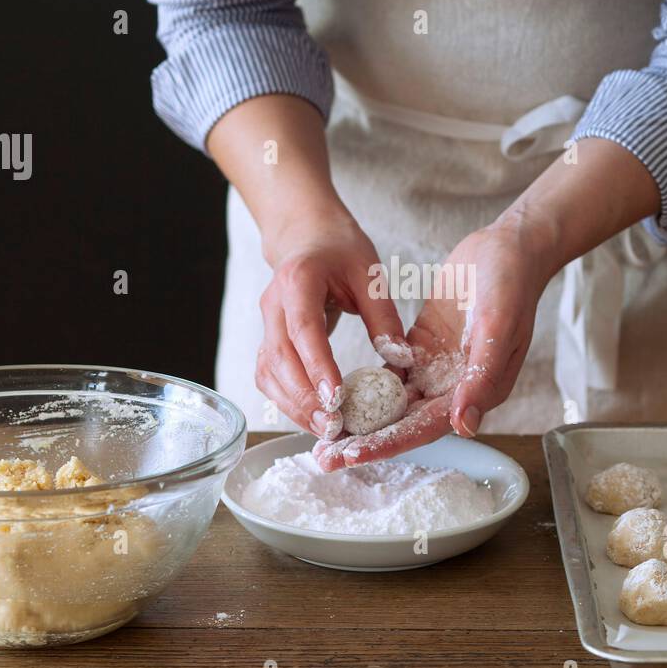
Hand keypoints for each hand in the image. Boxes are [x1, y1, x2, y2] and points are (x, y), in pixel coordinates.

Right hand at [256, 204, 405, 435]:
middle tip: (333, 428)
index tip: (336, 399)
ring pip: (268, 374)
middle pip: (279, 359)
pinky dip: (287, 401)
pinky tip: (312, 418)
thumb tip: (401, 360)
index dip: (317, 366)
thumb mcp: (370, 274)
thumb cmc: (340, 250)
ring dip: (293, 406)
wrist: (306, 236)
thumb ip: (384, 316)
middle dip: (304, 398)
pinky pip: (269, 377)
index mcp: (298, 281)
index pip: (303, 329)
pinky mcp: (267, 340)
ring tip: (325, 431)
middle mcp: (273, 304)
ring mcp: (265, 324)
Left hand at [314, 209, 558, 470]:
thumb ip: (481, 379)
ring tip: (322, 435)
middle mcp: (454, 389)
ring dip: (360, 420)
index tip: (351, 454)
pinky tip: (334, 394)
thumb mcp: (498, 328)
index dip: (388, 443)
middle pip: (403, 423)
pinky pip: (388, 375)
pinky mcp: (420, 349)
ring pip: (392, 403)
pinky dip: (364, 386)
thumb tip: (463, 427)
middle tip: (324, 457)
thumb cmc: (510, 285)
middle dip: (365, 441)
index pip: (426, 427)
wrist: (507, 249)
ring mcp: (436, 370)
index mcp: (477, 392)